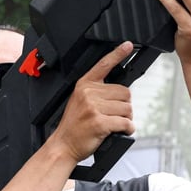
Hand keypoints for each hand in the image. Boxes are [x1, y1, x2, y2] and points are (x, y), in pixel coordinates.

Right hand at [52, 42, 134, 161]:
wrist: (63, 145)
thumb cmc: (74, 126)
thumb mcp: (79, 100)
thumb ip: (96, 91)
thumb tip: (119, 91)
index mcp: (84, 85)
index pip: (104, 64)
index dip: (118, 54)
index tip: (128, 45)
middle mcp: (89, 93)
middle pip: (125, 92)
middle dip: (124, 106)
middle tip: (113, 115)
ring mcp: (94, 108)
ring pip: (127, 108)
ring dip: (126, 118)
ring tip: (113, 124)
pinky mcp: (100, 122)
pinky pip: (125, 122)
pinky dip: (128, 129)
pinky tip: (120, 131)